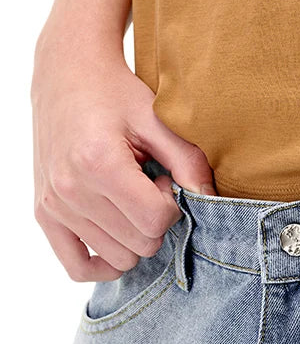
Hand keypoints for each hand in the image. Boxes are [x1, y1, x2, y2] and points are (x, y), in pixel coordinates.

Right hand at [30, 29, 216, 281]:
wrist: (67, 76)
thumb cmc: (116, 95)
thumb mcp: (158, 121)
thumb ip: (189, 164)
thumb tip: (210, 203)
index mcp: (99, 164)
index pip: (155, 221)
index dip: (171, 205)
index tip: (163, 178)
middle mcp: (71, 189)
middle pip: (140, 243)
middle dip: (155, 219)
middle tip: (147, 186)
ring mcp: (54, 204)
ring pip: (118, 258)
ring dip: (133, 234)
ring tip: (128, 197)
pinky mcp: (44, 213)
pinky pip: (78, 267)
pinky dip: (104, 262)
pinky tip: (118, 236)